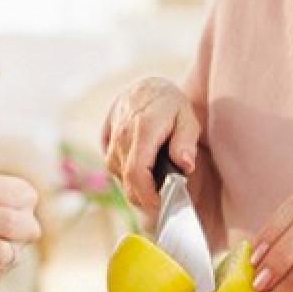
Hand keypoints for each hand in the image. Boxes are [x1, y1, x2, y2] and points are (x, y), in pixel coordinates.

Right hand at [101, 76, 198, 211]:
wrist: (147, 87)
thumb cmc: (171, 104)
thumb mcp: (187, 117)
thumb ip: (186, 141)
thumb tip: (185, 165)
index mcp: (143, 128)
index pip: (137, 173)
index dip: (147, 196)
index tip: (161, 203)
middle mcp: (122, 134)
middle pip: (127, 180)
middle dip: (144, 196)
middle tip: (163, 197)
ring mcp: (110, 138)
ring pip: (119, 175)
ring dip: (137, 183)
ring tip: (155, 175)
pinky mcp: (105, 141)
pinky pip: (113, 166)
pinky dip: (127, 173)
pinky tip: (142, 166)